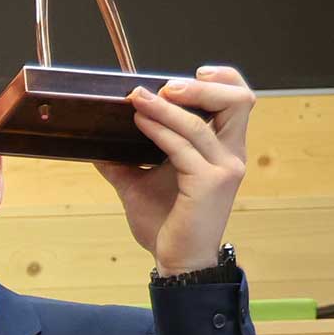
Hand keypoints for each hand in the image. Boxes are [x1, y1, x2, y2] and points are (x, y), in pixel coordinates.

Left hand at [96, 65, 252, 274]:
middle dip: (203, 86)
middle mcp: (231, 155)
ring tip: (138, 99)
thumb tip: (94, 143)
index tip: (193, 72)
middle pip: (238, 101)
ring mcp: (224, 168)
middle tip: (166, 84)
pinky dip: (160, 130)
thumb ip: (123, 161)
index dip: (223, 80)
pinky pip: (182, 148)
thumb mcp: (139, 184)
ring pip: (202, 123)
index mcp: (223, 149)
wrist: (175, 262)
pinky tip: (139, 122)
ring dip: (166, 107)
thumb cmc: (165, 225)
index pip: (239, 101)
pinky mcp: (209, 183)